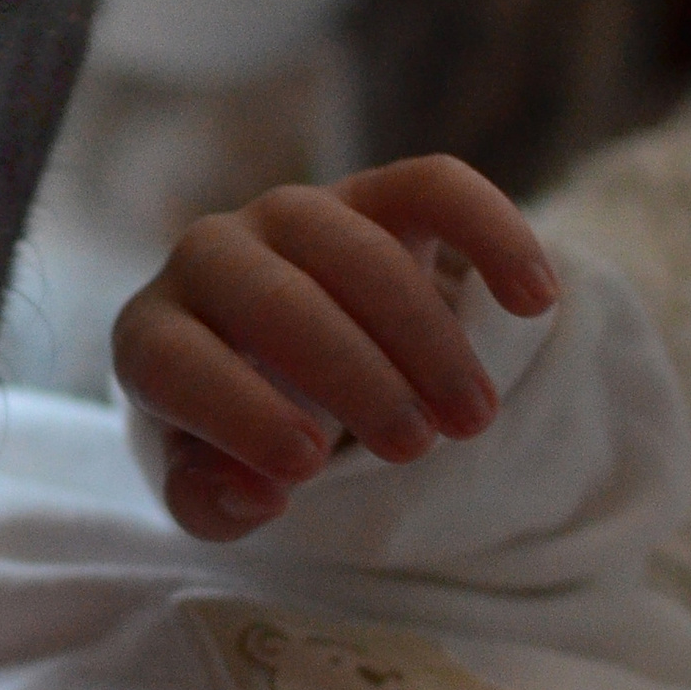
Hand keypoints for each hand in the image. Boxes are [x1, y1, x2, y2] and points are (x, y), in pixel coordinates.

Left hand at [112, 158, 555, 542]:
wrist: (281, 358)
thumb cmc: (241, 428)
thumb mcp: (215, 481)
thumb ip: (212, 504)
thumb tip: (255, 490)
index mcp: (154, 335)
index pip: (174, 359)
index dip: (234, 409)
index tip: (305, 466)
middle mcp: (208, 258)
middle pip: (272, 298)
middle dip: (351, 373)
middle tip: (416, 446)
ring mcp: (289, 214)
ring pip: (349, 245)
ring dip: (421, 332)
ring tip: (472, 418)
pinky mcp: (369, 192)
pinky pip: (429, 185)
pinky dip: (488, 231)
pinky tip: (536, 300)